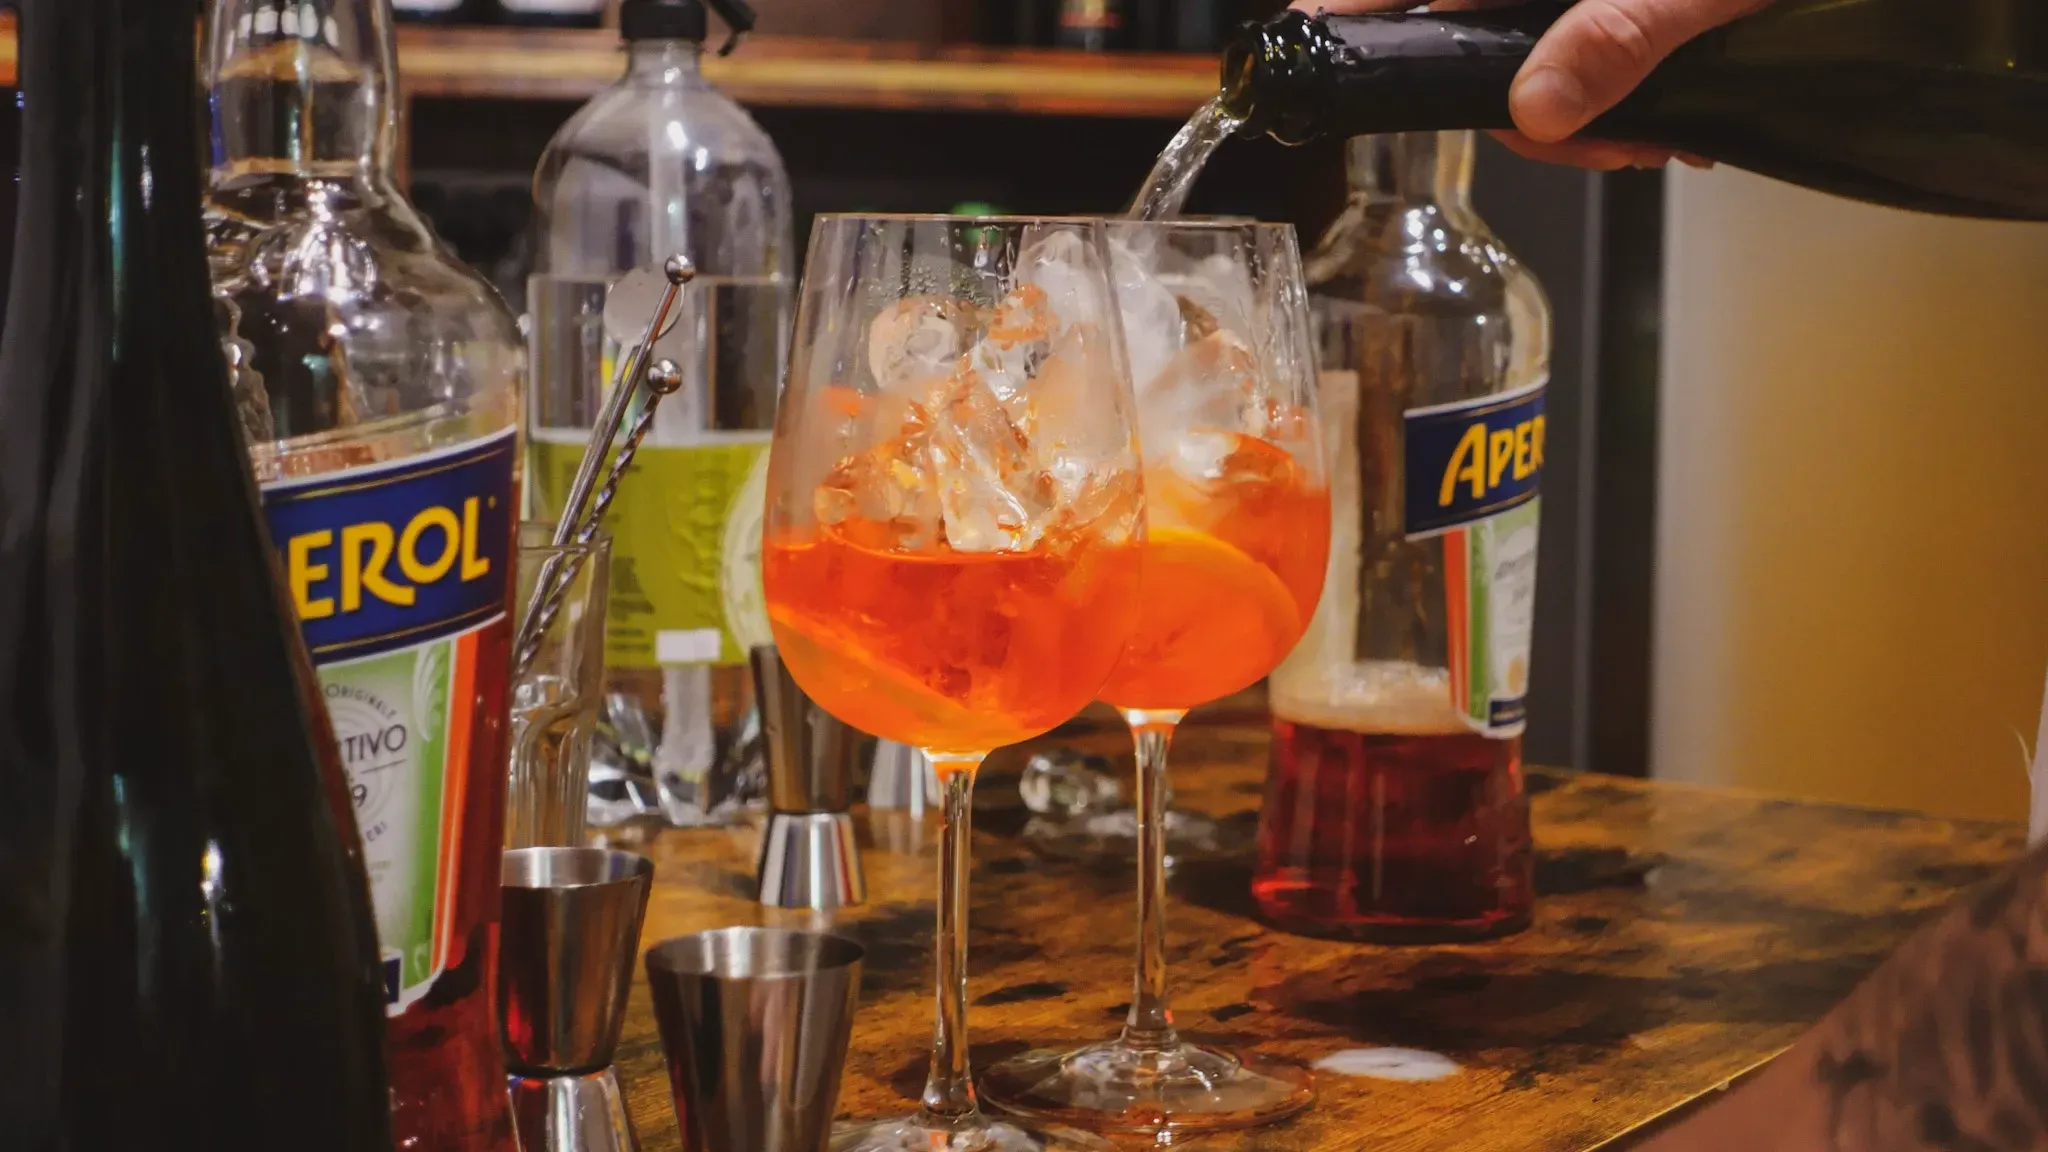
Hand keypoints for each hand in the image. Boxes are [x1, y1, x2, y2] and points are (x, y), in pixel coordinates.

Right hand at [1288, 0, 1771, 170]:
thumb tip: (1535, 110)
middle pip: (1477, 40)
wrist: (1898, 1)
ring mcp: (1582, 2)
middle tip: (1617, 142)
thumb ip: (1622, 31)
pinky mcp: (1617, 15)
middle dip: (1537, 110)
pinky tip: (1678, 116)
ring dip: (1594, 115)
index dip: (1352, 14)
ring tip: (1670, 133)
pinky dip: (1623, 94)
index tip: (1301, 37)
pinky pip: (1587, 57)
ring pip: (1538, 60)